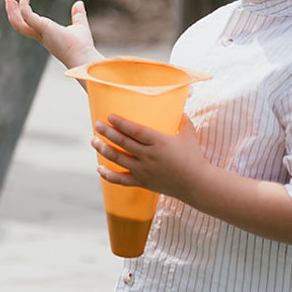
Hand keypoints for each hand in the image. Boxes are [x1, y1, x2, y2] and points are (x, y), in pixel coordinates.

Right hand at [5, 0, 103, 70]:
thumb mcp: (79, 26)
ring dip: (12, 11)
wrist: (83, 57)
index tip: (22, 2)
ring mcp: (40, 33)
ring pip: (18, 23)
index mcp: (46, 36)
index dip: (23, 15)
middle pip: (19, 25)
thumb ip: (78, 15)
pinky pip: (27, 16)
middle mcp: (40, 35)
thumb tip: (78, 3)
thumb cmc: (82, 46)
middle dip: (12, 13)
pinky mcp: (42, 28)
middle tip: (9, 0)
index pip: (29, 26)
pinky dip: (23, 6)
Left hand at [92, 113, 209, 200]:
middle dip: (106, 133)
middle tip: (96, 124)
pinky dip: (108, 175)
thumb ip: (183, 120)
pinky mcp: (143, 182)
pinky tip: (99, 168)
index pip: (135, 130)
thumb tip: (181, 106)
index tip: (109, 116)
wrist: (197, 185)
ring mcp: (144, 170)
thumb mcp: (189, 135)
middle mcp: (149, 155)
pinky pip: (121, 180)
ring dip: (103, 149)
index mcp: (159, 142)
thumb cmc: (194, 157)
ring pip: (118, 159)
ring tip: (93, 141)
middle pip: (123, 142)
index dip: (120, 123)